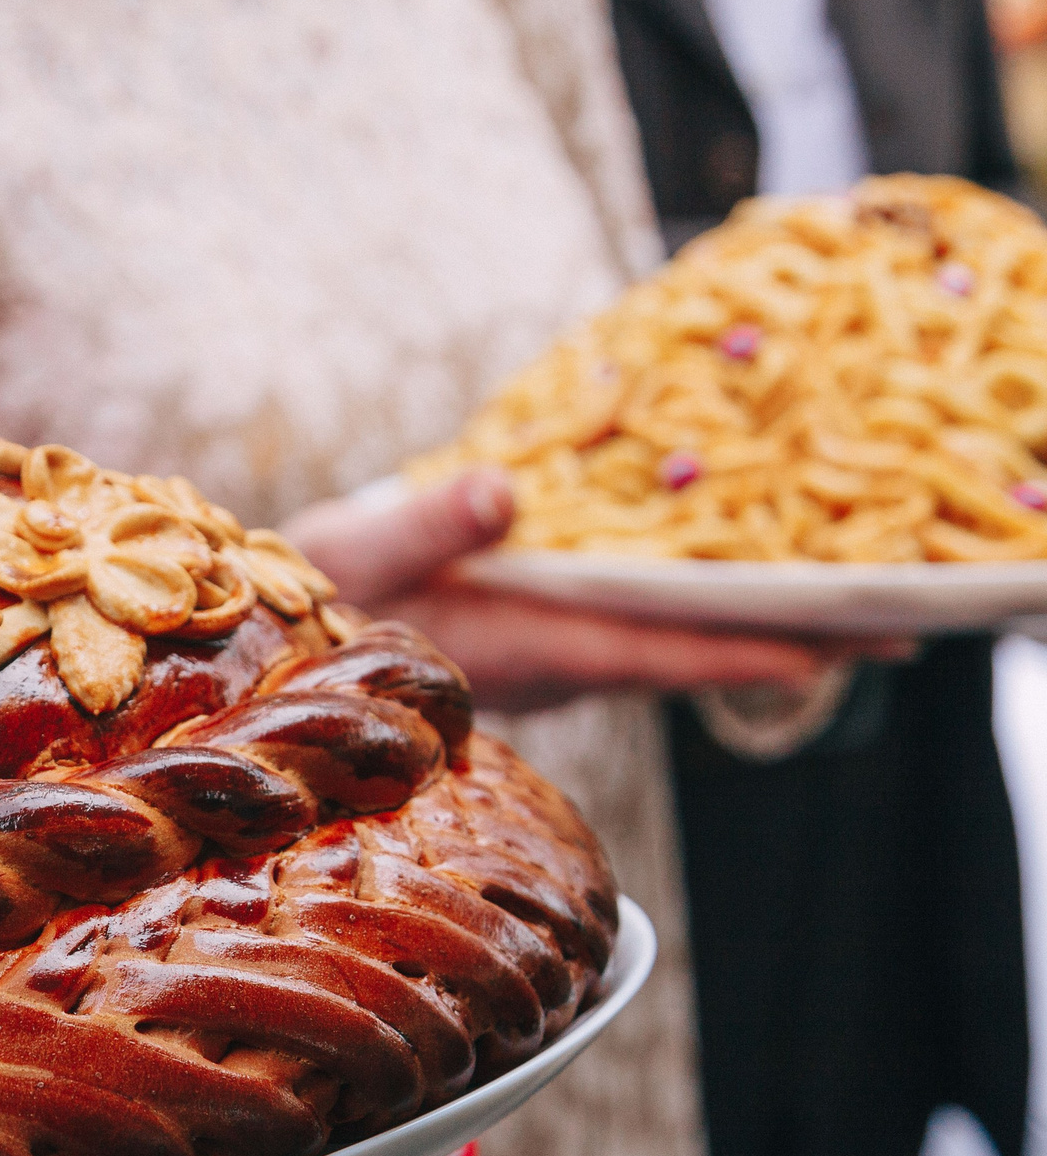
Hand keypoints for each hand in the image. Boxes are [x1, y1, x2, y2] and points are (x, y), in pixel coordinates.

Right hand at [278, 469, 901, 713]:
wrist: (249, 655)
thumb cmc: (288, 608)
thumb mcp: (343, 553)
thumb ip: (422, 523)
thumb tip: (505, 488)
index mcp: (515, 649)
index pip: (656, 653)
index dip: (752, 648)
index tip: (848, 643)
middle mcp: (546, 667)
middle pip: (686, 656)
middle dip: (788, 639)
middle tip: (905, 619)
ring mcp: (541, 662)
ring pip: (664, 646)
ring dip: (742, 624)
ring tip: (835, 595)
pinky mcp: (527, 643)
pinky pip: (630, 629)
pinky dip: (685, 609)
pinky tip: (718, 580)